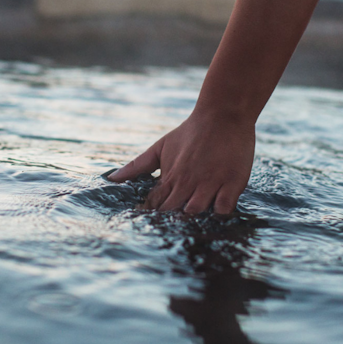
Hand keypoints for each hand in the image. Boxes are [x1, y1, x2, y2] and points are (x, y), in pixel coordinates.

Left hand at [108, 110, 254, 213]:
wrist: (222, 114)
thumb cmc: (190, 132)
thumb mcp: (160, 147)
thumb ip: (137, 166)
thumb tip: (110, 178)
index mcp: (170, 176)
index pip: (154, 203)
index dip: (150, 215)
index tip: (148, 223)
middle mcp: (187, 181)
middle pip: (173, 211)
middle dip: (170, 221)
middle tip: (170, 229)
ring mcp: (210, 182)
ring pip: (196, 212)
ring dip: (193, 219)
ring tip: (192, 225)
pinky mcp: (232, 182)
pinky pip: (223, 208)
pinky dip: (218, 214)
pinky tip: (217, 213)